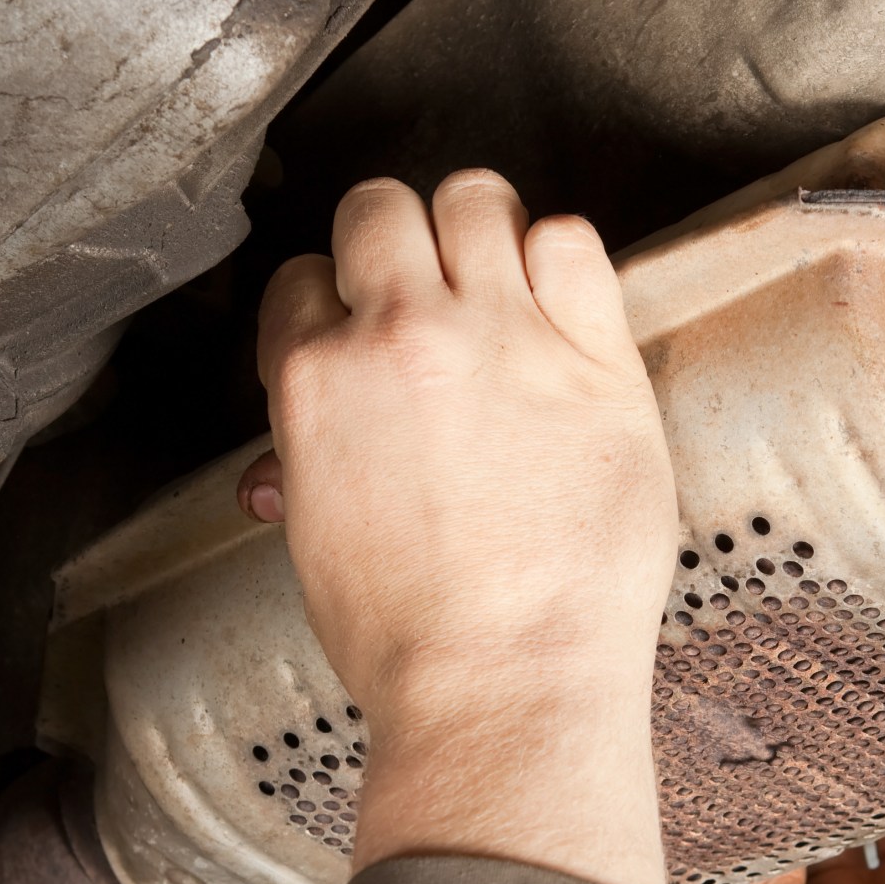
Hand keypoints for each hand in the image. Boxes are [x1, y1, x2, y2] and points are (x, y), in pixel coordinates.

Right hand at [249, 172, 675, 883]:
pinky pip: (573, 239)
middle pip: (380, 207)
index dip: (338, 302)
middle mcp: (400, 335)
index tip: (366, 336)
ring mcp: (502, 336)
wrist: (505, 686)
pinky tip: (563, 308)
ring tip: (501, 287)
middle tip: (432, 296)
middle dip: (398, 244)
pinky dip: (562, 257)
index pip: (304, 278)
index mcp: (313, 380)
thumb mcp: (318, 545)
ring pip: (477, 197)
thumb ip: (306, 468)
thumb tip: (289, 464)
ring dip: (482, 231)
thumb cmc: (412, 641)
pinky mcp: (595, 357)